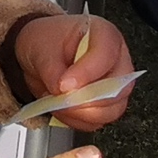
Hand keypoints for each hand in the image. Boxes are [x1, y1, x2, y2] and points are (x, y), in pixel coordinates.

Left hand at [10, 13, 136, 129]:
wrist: (41, 54)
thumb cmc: (47, 40)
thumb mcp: (40, 46)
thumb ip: (52, 68)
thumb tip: (61, 91)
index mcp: (105, 35)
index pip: (106, 55)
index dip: (87, 73)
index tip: (64, 85)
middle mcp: (117, 61)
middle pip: (117, 89)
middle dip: (85, 100)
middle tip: (59, 99)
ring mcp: (115, 86)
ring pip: (112, 110)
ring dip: (80, 114)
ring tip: (56, 103)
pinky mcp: (106, 105)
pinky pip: (98, 122)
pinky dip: (77, 121)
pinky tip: (61, 109)